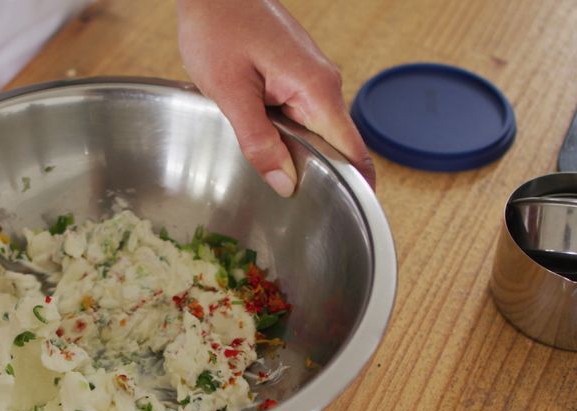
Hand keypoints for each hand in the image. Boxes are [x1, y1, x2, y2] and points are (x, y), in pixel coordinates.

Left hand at [176, 0, 374, 195]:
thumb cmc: (217, 28)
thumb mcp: (230, 93)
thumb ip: (258, 141)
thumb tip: (285, 184)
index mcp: (316, 89)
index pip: (353, 150)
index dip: (359, 187)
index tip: (352, 216)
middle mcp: (325, 83)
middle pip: (337, 145)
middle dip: (320, 176)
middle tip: (297, 210)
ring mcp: (313, 78)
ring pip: (317, 131)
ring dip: (300, 155)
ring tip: (276, 180)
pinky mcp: (297, 74)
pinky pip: (303, 115)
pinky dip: (288, 135)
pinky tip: (265, 146)